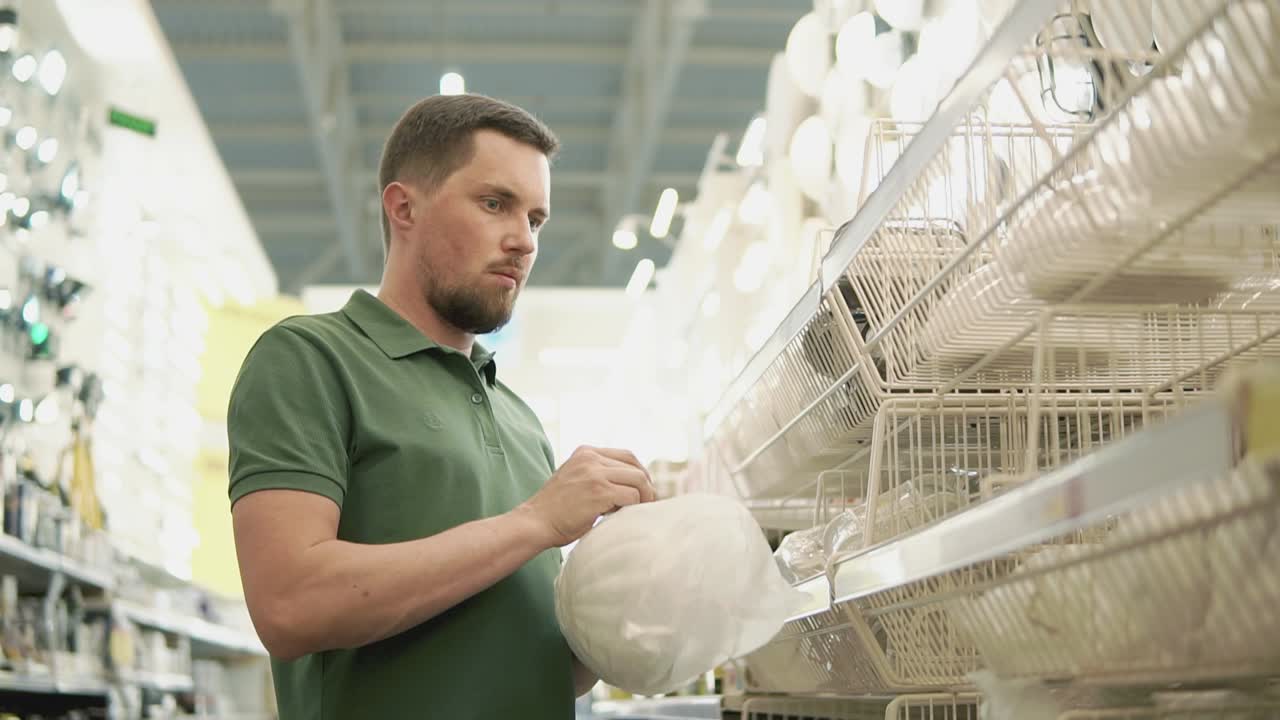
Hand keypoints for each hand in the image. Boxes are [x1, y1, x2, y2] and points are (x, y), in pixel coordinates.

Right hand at [517, 445, 655, 546]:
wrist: (535, 523)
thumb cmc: (555, 509)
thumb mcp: (575, 479)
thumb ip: (597, 475)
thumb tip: (630, 485)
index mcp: (585, 452)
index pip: (626, 455)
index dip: (639, 473)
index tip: (642, 490)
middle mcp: (591, 458)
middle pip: (635, 466)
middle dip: (645, 486)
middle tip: (646, 503)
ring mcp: (594, 474)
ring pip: (638, 480)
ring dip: (642, 498)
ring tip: (636, 511)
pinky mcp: (599, 492)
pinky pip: (631, 497)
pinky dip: (633, 508)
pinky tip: (622, 516)